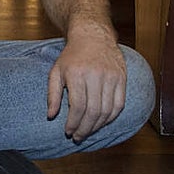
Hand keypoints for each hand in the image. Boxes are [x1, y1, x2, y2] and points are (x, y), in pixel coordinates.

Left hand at [46, 25, 126, 142]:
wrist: (93, 36)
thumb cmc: (72, 56)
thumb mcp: (56, 72)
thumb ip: (52, 95)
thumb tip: (51, 116)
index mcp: (77, 74)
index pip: (78, 107)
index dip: (73, 123)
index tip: (68, 132)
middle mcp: (95, 75)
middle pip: (93, 112)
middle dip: (85, 129)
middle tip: (78, 137)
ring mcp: (111, 77)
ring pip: (107, 111)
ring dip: (97, 126)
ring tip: (88, 131)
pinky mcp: (122, 78)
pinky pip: (119, 105)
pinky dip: (111, 117)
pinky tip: (102, 122)